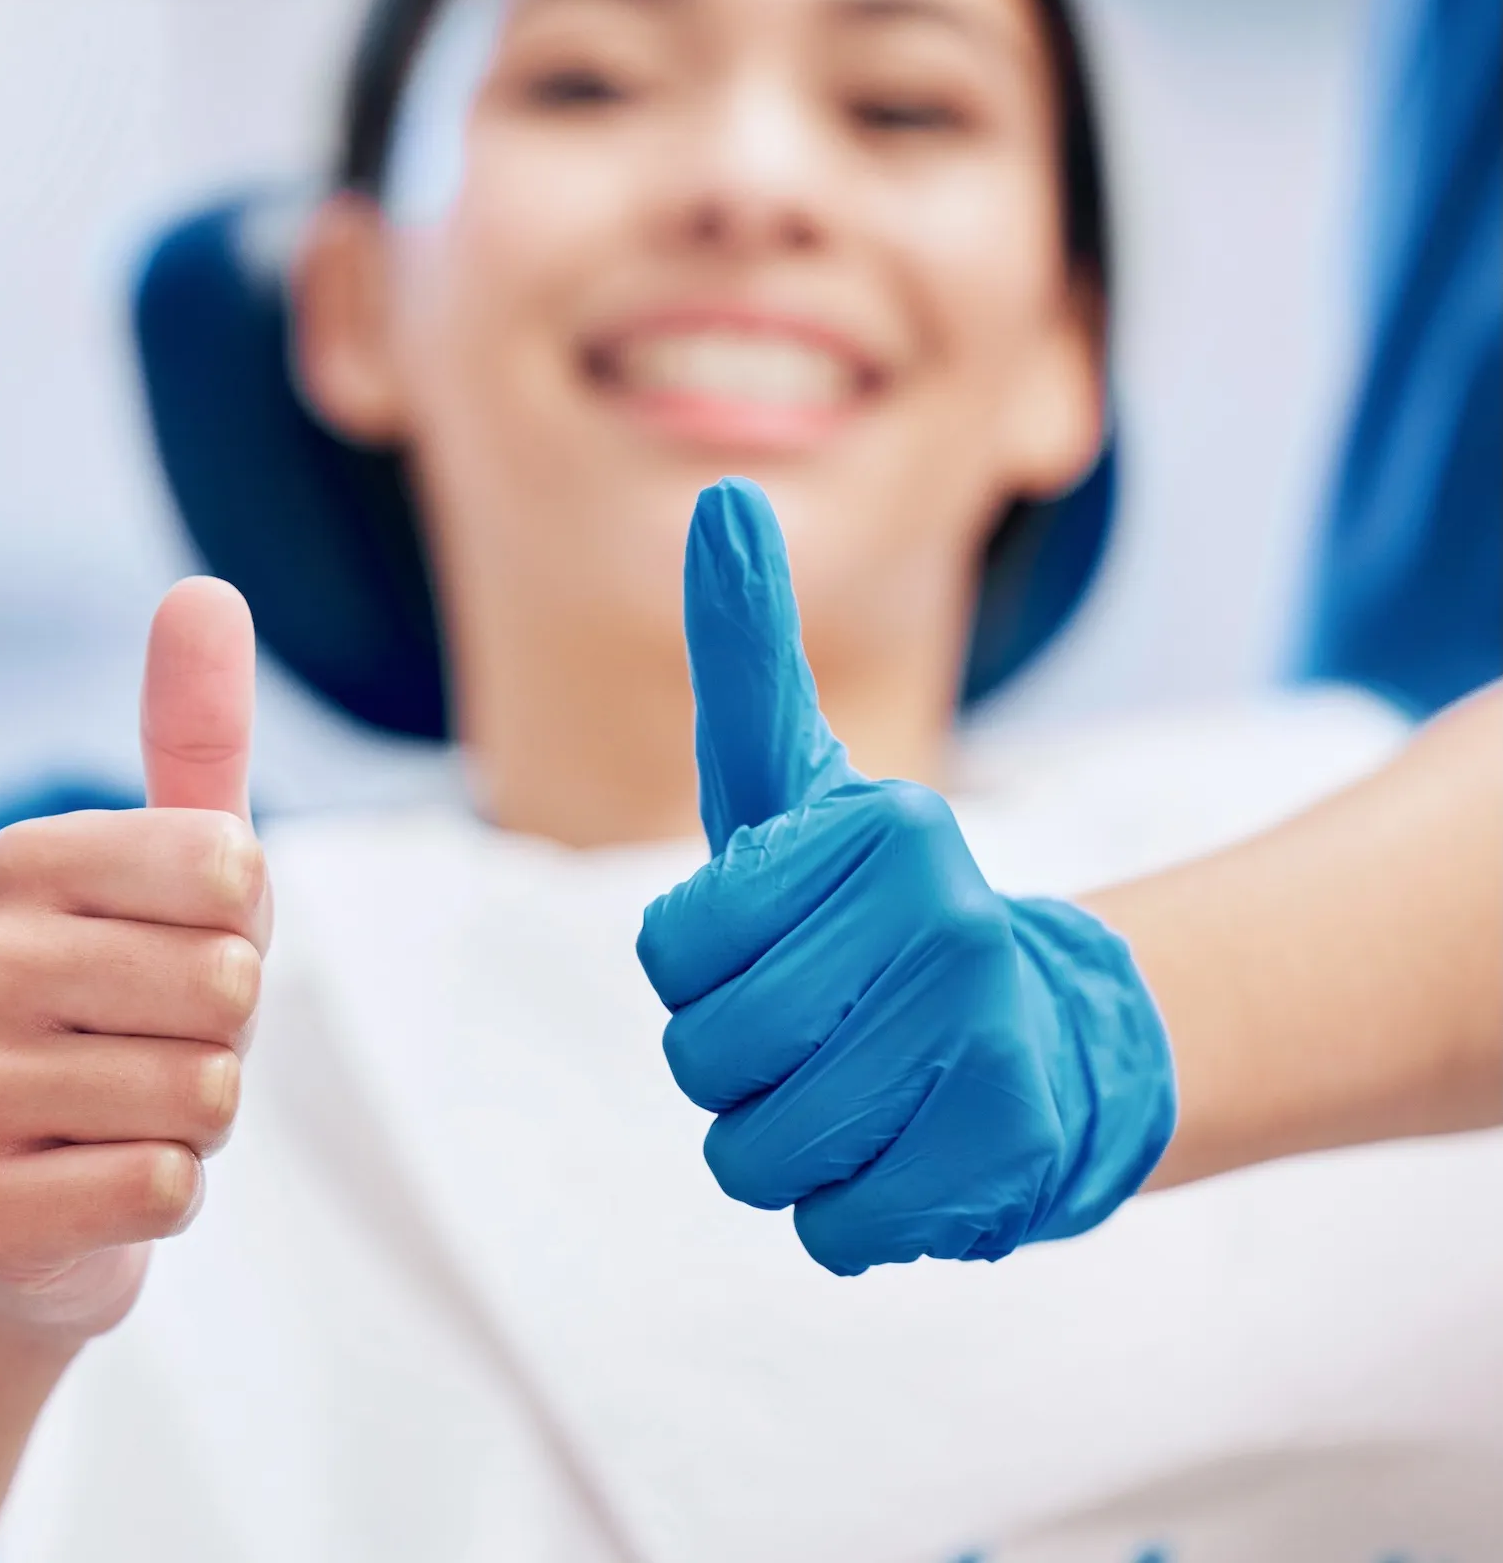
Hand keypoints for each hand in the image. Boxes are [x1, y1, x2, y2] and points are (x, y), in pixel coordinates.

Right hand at [0, 578, 267, 1335]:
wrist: (33, 1201)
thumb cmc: (129, 1014)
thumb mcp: (176, 874)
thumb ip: (193, 736)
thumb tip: (203, 590)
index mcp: (18, 863)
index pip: (233, 870)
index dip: (247, 931)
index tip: (183, 953)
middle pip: (226, 987)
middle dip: (229, 1035)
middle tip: (161, 1047)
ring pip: (202, 1094)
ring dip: (201, 1120)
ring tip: (129, 1114)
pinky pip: (162, 1188)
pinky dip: (167, 1195)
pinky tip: (102, 1182)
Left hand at [634, 479, 1174, 1273]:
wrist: (1058, 1037)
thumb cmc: (880, 910)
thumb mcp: (806, 784)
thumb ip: (750, 656)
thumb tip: (721, 501)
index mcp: (883, 832)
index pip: (672, 956)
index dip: (699, 974)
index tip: (775, 947)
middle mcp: (945, 926)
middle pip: (706, 1062)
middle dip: (733, 1067)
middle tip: (815, 1033)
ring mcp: (984, 1045)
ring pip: (755, 1158)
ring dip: (783, 1144)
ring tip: (858, 1091)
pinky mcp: (1005, 1160)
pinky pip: (832, 1229)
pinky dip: (848, 1210)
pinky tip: (906, 1150)